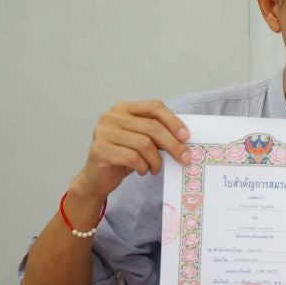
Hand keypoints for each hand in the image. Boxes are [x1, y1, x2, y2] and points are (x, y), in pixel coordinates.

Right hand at [72, 100, 189, 201]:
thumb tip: (185, 139)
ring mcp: (103, 132)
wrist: (98, 177)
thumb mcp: (143, 140)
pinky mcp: (99, 150)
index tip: (186, 136)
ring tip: (156, 168)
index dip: (173, 121)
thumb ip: (159, 134)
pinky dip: (143, 167)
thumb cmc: (125, 156)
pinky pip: (132, 158)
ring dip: (156, 160)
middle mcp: (111, 116)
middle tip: (184, 158)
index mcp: (124, 108)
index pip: (154, 107)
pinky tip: (144, 171)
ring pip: (144, 144)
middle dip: (173, 145)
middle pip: (152, 127)